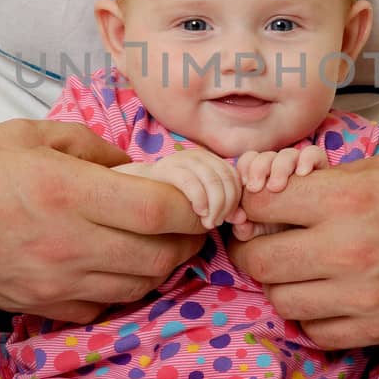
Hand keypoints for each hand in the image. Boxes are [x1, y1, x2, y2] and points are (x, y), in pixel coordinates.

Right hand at [0, 118, 206, 319]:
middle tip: (193, 221)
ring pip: (138, 286)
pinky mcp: (41, 307)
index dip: (197, 208)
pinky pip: (104, 306)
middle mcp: (66, 244)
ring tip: (162, 241)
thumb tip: (141, 166)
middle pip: (159, 257)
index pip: (160, 212)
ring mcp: (54, 283)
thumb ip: (95, 148)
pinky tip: (120, 263)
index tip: (207, 197)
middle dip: (188, 240)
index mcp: (66, 192)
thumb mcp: (33, 135)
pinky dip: (125, 287)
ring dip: (162, 266)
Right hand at [118, 147, 242, 228]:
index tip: (227, 219)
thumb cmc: (172, 198)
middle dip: (226, 205)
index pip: (233, 178)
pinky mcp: (167, 168)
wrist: (136, 187)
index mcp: (209, 160)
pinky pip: (191, 182)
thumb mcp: (201, 202)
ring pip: (212, 181)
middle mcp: (198, 155)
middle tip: (216, 223)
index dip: (235, 200)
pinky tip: (198, 213)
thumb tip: (243, 219)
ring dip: (215, 206)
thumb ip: (223, 208)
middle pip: (225, 180)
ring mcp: (183, 159)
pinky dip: (200, 199)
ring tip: (208, 222)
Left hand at [224, 149, 378, 347]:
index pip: (259, 204)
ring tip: (300, 267)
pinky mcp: (378, 330)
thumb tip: (282, 189)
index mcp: (347, 197)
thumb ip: (331, 178)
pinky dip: (311, 315)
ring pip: (280, 300)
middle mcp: (347, 250)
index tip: (261, 204)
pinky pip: (315, 333)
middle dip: (254, 247)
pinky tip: (326, 295)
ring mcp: (361, 297)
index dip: (253, 201)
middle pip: (258, 260)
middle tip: (266, 239)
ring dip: (281, 283)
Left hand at [230, 144, 328, 239]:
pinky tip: (303, 173)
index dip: (245, 168)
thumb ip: (246, 228)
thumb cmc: (284, 230)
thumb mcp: (262, 232)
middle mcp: (279, 169)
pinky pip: (313, 153)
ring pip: (287, 154)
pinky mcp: (320, 167)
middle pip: (266, 156)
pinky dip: (306, 159)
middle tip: (255, 188)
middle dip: (258, 168)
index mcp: (262, 178)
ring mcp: (299, 166)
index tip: (245, 185)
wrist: (317, 235)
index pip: (249, 161)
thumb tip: (238, 221)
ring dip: (279, 167)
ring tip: (276, 187)